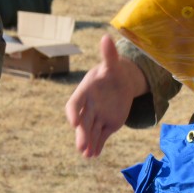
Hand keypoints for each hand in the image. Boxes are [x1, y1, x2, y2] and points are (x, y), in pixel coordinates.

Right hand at [65, 35, 146, 158]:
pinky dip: (98, 146)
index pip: (74, 104)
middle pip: (83, 122)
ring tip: (87, 155)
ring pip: (91, 132)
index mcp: (85, 92)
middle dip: (82, 134)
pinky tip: (94, 155)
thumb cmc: (112, 72)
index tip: (74, 122)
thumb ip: (108, 54)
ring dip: (88, 143)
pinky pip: (100, 137)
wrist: (120, 84)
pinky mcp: (106, 125)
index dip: (73, 113)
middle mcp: (88, 107)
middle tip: (81, 146)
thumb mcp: (112, 64)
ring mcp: (97, 118)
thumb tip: (107, 37)